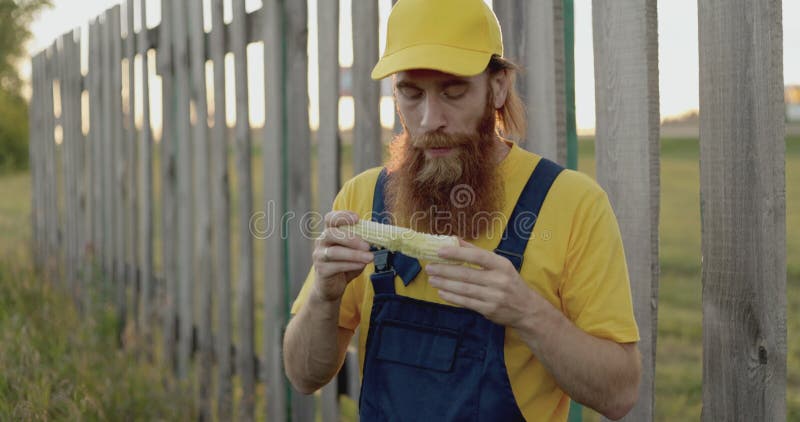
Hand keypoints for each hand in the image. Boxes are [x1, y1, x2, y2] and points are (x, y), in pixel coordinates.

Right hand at [312, 211, 372, 301]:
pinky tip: (361, 265)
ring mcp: (319, 256)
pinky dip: (351, 265)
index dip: (342, 216)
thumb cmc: (344, 265)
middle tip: (367, 245)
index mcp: (329, 233)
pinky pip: (336, 266)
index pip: (330, 218)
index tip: (357, 219)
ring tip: (370, 257)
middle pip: (331, 233)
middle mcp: (321, 242)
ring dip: (354, 254)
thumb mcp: (354, 251)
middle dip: (350, 238)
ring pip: (334, 252)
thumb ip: (361, 243)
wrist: (331, 287)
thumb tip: (377, 237)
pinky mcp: (321, 270)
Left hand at [425, 239, 540, 327]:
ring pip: (464, 289)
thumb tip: (456, 240)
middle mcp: (499, 280)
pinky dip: (452, 297)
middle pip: (467, 274)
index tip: (440, 251)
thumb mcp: (500, 265)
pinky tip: (442, 292)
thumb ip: (478, 253)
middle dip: (445, 270)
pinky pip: (466, 302)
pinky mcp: (489, 310)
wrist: (527, 309)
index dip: (458, 253)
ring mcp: (494, 296)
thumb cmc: (509, 282)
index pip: (478, 256)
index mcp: (501, 265)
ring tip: (432, 279)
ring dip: (445, 284)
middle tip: (429, 267)